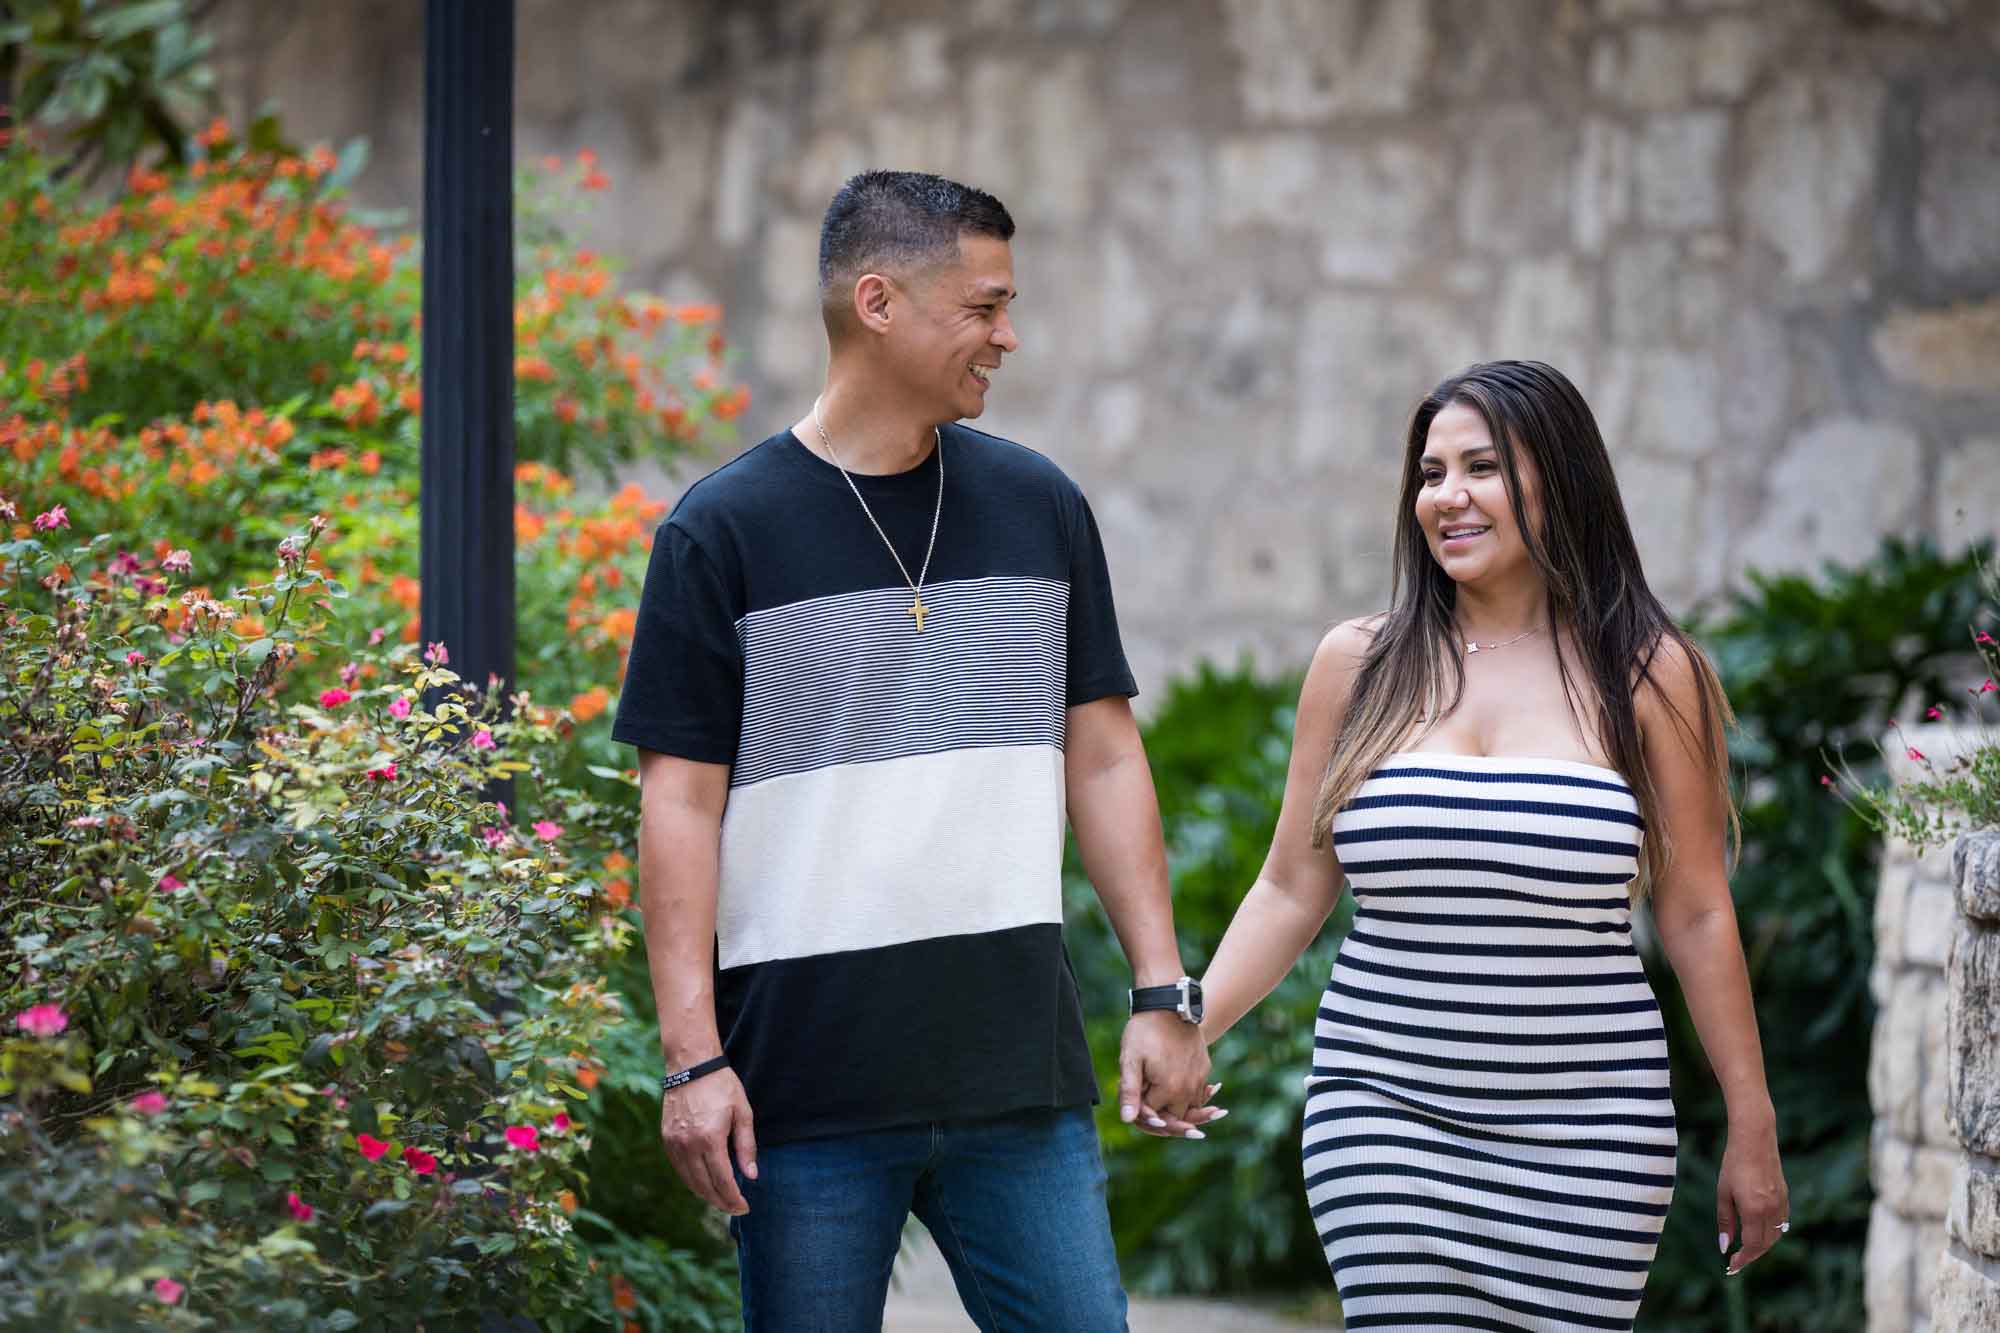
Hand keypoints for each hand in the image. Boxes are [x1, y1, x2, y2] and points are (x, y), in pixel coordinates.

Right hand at [660, 1066, 756, 1215]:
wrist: (692, 1066)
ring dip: (706, 1195)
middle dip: (721, 1201)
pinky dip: (692, 1181)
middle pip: (705, 1186)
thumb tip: (751, 1176)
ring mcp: (674, 1143)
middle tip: (735, 1207)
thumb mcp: (742, 1113)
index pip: (723, 1181)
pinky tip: (704, 1183)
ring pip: (690, 1181)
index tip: (745, 1206)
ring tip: (722, 1199)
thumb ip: (746, 1147)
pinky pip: (680, 1169)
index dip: (734, 1198)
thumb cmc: (722, 1086)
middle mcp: (688, 1145)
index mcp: (710, 1139)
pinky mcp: (667, 1139)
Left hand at [1117, 1010, 1211, 1138]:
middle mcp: (1189, 1089)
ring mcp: (1200, 1079)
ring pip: (1188, 1108)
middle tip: (1146, 1100)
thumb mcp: (1130, 1060)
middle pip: (1173, 1116)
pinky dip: (1189, 1096)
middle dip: (1158, 1113)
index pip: (1153, 1116)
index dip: (1139, 1109)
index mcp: (1170, 1090)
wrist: (1168, 1005)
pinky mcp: (1205, 1069)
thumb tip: (1128, 1120)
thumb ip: (1129, 1092)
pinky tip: (1178, 1088)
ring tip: (1161, 1096)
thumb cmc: (1144, 1032)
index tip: (1131, 1096)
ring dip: (1175, 1107)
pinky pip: (1199, 1093)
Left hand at [1718, 1121, 1786, 1275]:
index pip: (1751, 1245)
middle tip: (1736, 1262)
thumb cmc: (1733, 1164)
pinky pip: (1781, 1224)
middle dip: (1751, 1256)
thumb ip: (1725, 1221)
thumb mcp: (1723, 1193)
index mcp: (1754, 1210)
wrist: (1755, 1140)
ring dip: (1762, 1246)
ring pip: (1775, 1236)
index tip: (1731, 1267)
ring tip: (1746, 1250)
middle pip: (1765, 1244)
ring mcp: (1781, 1204)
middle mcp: (1771, 1210)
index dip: (1742, 1259)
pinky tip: (1759, 1233)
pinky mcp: (1785, 1197)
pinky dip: (1771, 1233)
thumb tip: (1724, 1247)